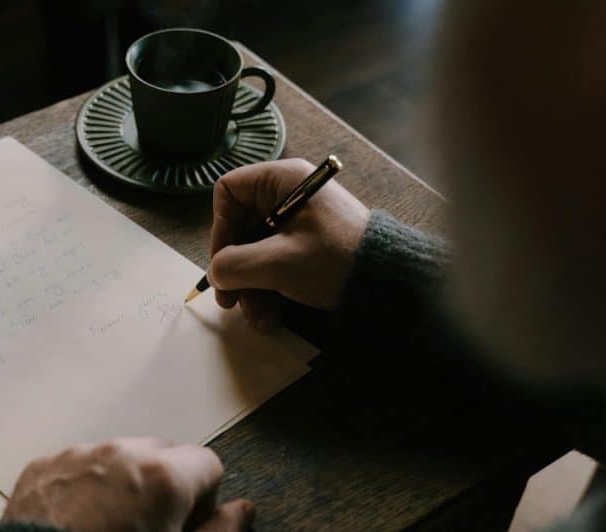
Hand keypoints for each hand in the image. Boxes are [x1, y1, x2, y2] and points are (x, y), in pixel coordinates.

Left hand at [2, 437, 253, 531]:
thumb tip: (242, 510)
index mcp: (163, 477)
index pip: (208, 463)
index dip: (204, 498)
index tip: (188, 525)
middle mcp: (121, 454)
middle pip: (163, 454)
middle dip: (165, 484)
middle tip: (152, 527)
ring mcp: (77, 457)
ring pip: (118, 457)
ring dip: (124, 482)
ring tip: (111, 526)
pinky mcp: (42, 468)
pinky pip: (78, 465)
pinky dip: (85, 486)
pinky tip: (79, 522)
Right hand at [209, 158, 369, 327]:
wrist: (389, 282)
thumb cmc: (336, 260)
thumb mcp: (278, 263)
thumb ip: (235, 265)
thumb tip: (216, 273)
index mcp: (282, 181)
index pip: (229, 192)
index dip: (219, 228)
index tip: (223, 262)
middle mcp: (287, 196)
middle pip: (239, 227)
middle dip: (235, 269)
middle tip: (230, 302)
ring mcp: (298, 222)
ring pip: (255, 251)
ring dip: (250, 288)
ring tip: (257, 318)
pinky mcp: (307, 246)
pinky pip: (274, 263)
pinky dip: (268, 289)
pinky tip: (270, 318)